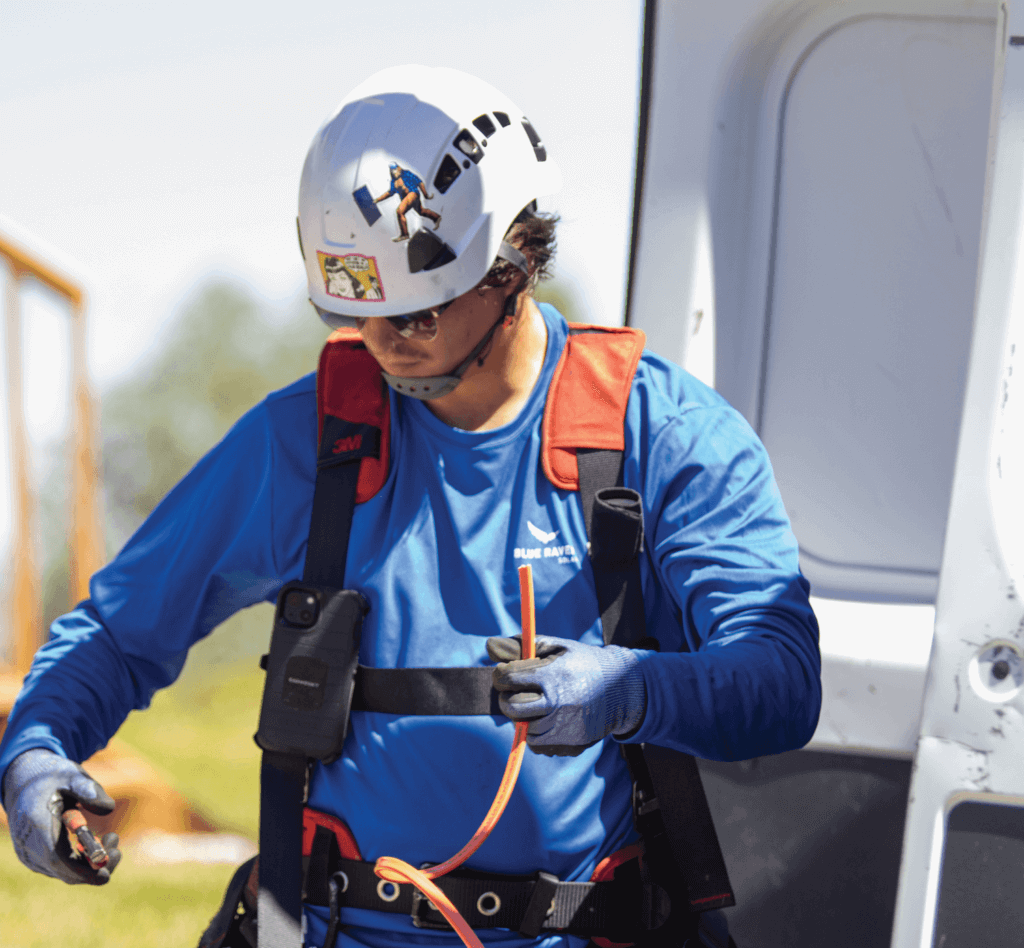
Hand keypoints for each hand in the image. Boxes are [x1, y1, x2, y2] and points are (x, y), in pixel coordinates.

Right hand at [2, 748, 121, 883]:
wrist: (24, 781)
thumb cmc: (52, 777)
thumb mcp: (71, 775)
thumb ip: (89, 789)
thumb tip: (109, 809)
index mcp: (37, 824)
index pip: (58, 858)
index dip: (83, 868)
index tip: (107, 868)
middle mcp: (29, 845)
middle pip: (64, 871)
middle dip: (95, 865)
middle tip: (117, 845)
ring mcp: (30, 855)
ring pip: (64, 872)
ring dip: (91, 862)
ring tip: (111, 836)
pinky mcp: (35, 858)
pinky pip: (60, 868)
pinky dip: (80, 861)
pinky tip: (93, 840)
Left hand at [487, 635, 646, 755]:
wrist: (623, 691)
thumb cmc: (584, 663)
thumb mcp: (557, 647)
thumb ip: (522, 646)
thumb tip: (488, 646)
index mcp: (552, 676)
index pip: (508, 678)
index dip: (501, 673)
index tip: (507, 671)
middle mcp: (557, 704)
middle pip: (510, 707)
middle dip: (506, 696)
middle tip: (517, 690)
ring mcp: (563, 728)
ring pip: (522, 728)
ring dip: (522, 715)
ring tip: (537, 702)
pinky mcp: (569, 745)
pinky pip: (537, 744)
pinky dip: (536, 732)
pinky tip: (547, 718)